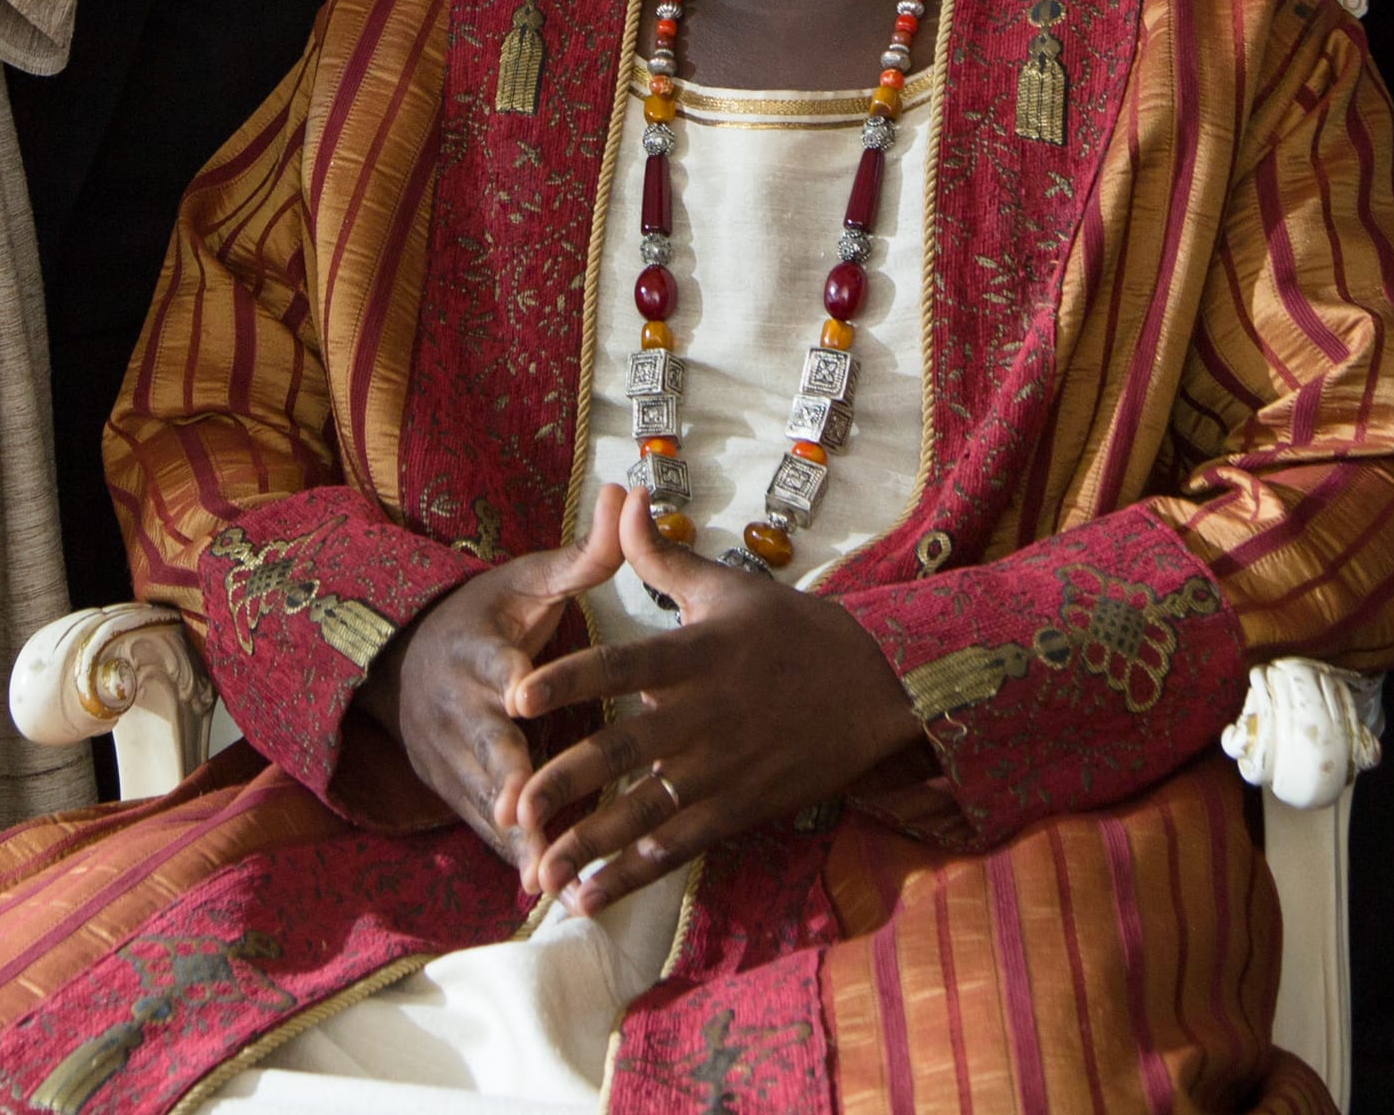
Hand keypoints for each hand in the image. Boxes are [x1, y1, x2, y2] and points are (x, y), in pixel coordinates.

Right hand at [354, 486, 625, 860]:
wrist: (406, 664)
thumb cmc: (486, 617)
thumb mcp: (528, 582)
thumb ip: (584, 554)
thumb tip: (631, 492)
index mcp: (479, 651)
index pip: (495, 669)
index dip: (509, 687)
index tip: (521, 703)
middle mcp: (458, 710)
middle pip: (484, 750)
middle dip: (507, 785)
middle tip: (528, 818)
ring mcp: (454, 759)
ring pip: (487, 803)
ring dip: (518, 840)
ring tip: (553, 879)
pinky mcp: (459, 795)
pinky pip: (490, 833)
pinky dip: (517, 860)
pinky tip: (551, 893)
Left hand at [501, 495, 927, 911]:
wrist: (879, 690)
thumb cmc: (795, 632)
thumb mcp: (729, 588)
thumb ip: (662, 558)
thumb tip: (623, 498)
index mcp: (696, 656)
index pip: (622, 665)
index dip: (570, 681)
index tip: (518, 696)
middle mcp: (704, 715)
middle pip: (623, 752)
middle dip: (565, 783)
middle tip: (513, 808)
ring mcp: (723, 768)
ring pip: (646, 812)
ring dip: (591, 844)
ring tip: (540, 872)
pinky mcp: (740, 807)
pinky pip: (682, 845)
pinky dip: (637, 872)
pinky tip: (594, 895)